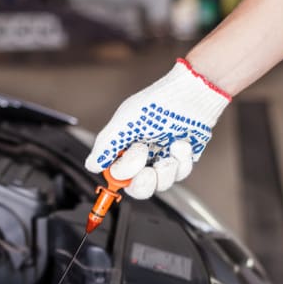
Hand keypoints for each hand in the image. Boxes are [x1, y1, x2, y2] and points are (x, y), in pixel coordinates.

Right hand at [84, 58, 230, 198]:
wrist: (190, 95)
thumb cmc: (157, 102)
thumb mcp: (123, 123)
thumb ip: (105, 146)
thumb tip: (91, 165)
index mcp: (125, 147)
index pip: (118, 175)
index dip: (122, 175)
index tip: (127, 166)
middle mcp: (144, 156)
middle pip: (140, 188)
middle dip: (144, 183)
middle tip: (148, 171)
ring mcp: (163, 158)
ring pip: (162, 184)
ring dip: (166, 168)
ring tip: (169, 147)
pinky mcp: (182, 160)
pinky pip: (181, 173)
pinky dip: (181, 159)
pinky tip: (180, 142)